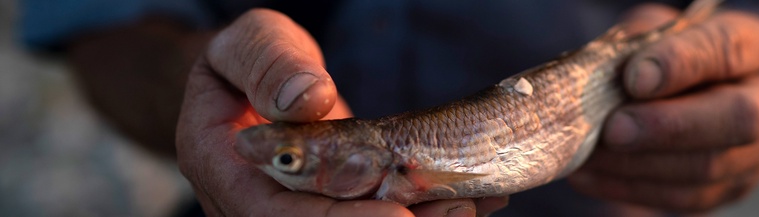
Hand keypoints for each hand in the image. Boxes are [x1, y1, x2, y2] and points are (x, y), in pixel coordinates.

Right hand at [176, 9, 505, 216]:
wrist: (253, 85)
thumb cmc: (248, 59)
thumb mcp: (248, 44)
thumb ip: (268, 64)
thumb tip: (307, 100)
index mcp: (226, 169)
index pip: (275, 214)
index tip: (396, 213)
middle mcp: (261, 203)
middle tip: (458, 210)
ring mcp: (301, 209)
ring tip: (472, 205)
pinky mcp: (338, 205)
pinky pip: (377, 212)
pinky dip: (425, 209)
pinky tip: (476, 198)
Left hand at [569, 4, 758, 212]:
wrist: (714, 89)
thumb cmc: (680, 53)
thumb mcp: (662, 29)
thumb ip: (643, 43)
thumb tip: (616, 77)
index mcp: (754, 47)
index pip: (725, 50)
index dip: (679, 64)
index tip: (634, 78)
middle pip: (736, 119)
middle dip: (668, 127)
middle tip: (613, 129)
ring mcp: (758, 152)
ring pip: (707, 168)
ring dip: (639, 165)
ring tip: (588, 155)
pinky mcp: (730, 189)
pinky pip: (683, 198)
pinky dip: (630, 188)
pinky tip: (591, 176)